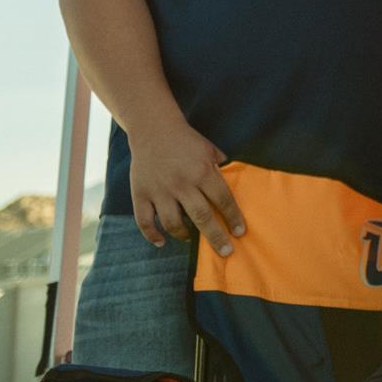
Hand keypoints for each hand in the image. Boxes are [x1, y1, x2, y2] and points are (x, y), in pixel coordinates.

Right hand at [127, 118, 245, 255]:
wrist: (153, 129)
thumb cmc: (186, 141)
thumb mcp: (210, 150)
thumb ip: (221, 168)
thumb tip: (237, 183)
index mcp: (202, 172)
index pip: (223, 200)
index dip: (233, 218)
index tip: (240, 233)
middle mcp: (182, 184)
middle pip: (201, 217)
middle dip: (216, 237)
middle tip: (226, 252)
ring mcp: (160, 191)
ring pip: (173, 223)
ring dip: (184, 235)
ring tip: (191, 239)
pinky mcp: (141, 194)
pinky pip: (144, 221)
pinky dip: (152, 235)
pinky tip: (162, 242)